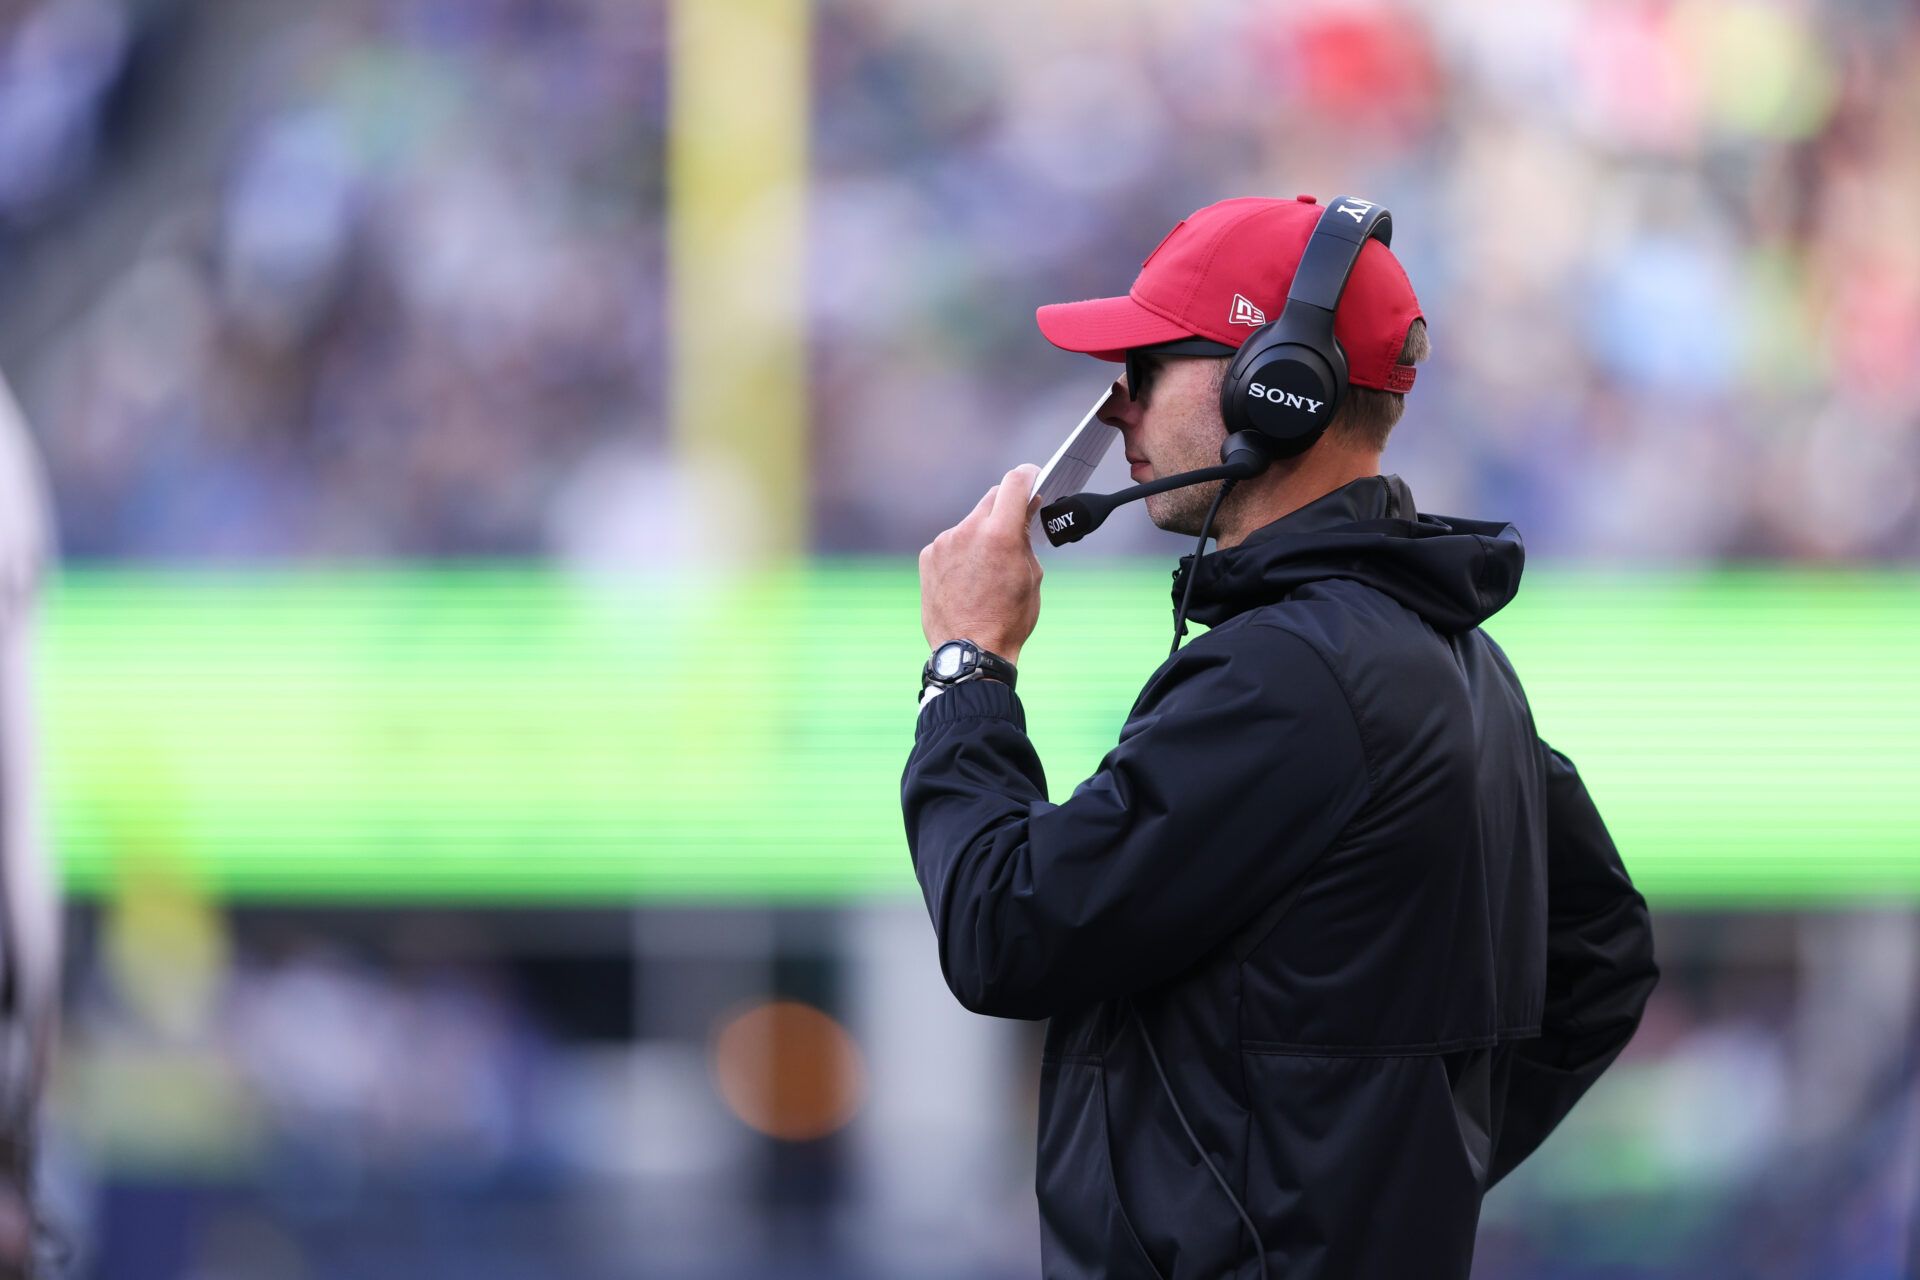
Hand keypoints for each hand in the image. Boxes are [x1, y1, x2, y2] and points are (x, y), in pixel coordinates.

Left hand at [919, 464, 1044, 663]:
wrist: (970, 651)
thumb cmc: (1008, 619)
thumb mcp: (1032, 576)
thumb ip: (1026, 540)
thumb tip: (1023, 517)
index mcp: (1001, 534)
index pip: (1015, 483)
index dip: (1028, 476)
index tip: (1033, 477)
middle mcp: (969, 531)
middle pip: (992, 499)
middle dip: (1006, 508)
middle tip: (1015, 526)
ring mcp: (945, 542)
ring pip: (970, 523)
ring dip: (982, 534)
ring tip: (988, 567)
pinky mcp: (928, 555)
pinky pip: (951, 542)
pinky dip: (962, 550)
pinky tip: (968, 577)